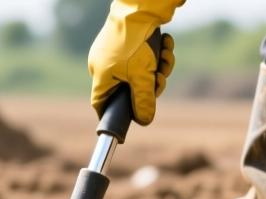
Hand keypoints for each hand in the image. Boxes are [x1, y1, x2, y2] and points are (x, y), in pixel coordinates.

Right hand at [89, 0, 181, 124]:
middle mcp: (104, 64)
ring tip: (164, 57)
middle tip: (160, 79)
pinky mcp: (128, 40)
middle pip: (127, 88)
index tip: (130, 117)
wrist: (141, 6)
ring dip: (158, 68)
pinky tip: (165, 44)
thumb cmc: (135, 42)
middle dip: (149, 85)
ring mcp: (115, 52)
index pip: (101, 103)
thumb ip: (144, 101)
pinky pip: (143, 56)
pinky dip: (157, 54)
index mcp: (100, 75)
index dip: (114, 113)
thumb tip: (145, 120)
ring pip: (139, 72)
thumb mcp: (142, 77)